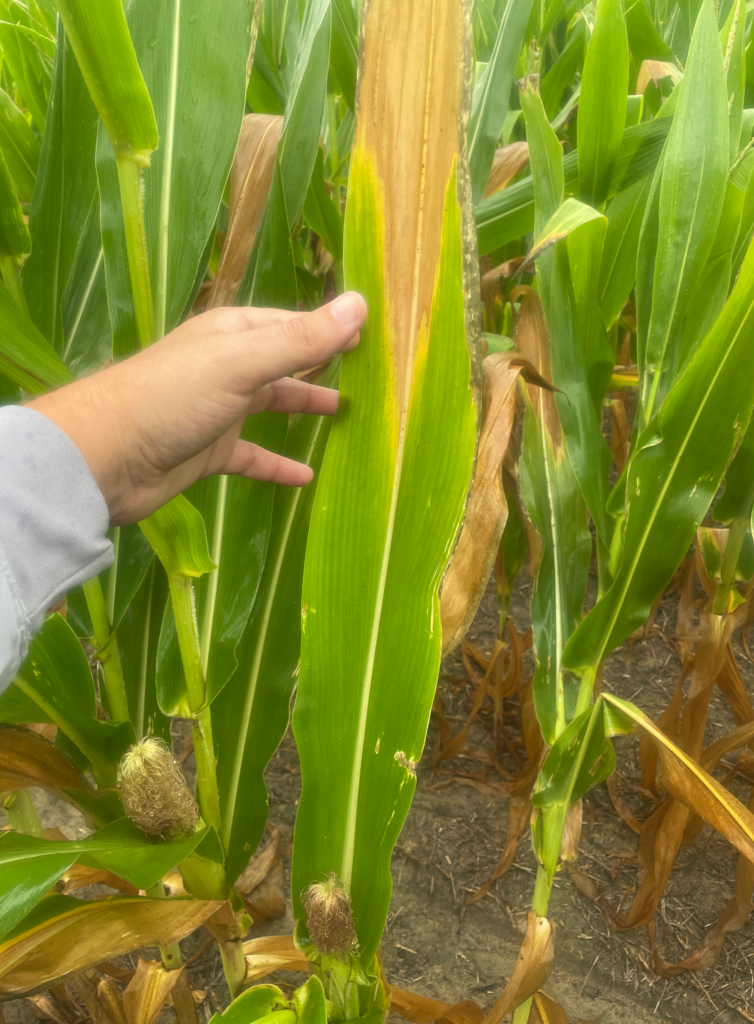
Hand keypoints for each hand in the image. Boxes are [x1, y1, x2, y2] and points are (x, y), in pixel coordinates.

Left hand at [28, 293, 365, 524]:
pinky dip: (277, 464)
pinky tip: (306, 477)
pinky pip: (252, 456)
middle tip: (365, 375)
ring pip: (269, 407)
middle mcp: (226, 368)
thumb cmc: (172, 398)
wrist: (104, 458)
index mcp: (232, 335)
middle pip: (282, 363)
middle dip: (319, 366)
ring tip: (343, 416)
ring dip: (302, 409)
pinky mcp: (207, 452)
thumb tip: (360, 304)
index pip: (290, 324)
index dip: (327, 329)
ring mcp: (216, 411)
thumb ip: (300, 340)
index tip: (368, 337)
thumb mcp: (241, 363)